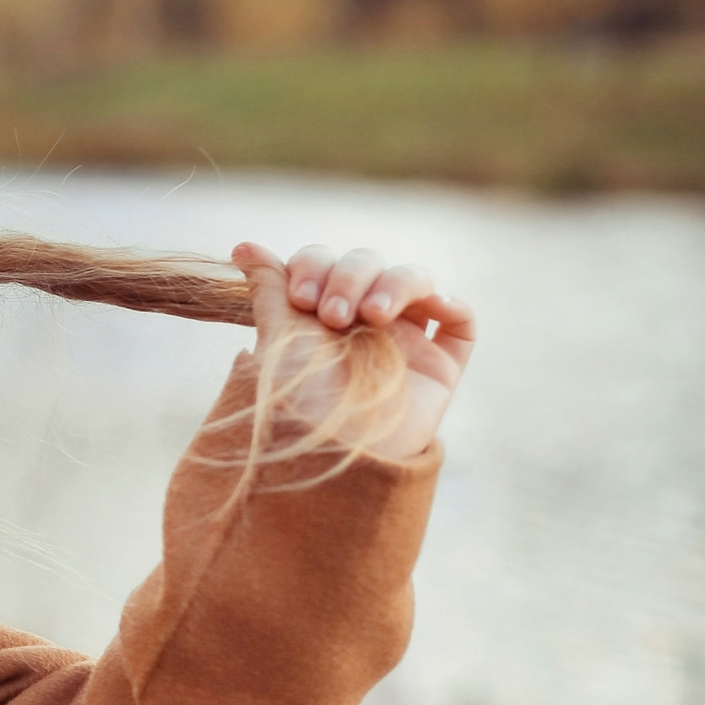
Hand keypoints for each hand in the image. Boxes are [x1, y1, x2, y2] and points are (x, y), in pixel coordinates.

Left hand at [229, 242, 476, 460]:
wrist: (330, 458)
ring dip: (396, 284)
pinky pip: (461, 324)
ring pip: (415, 281)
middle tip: (334, 317)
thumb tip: (243, 245)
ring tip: (374, 315)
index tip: (301, 296)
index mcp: (317, 313)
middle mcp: (360, 322)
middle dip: (350, 277)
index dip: (316, 265)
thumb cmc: (295, 401)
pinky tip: (435, 307)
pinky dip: (453, 305)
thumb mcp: (277, 338)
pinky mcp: (438, 367)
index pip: (325, 262)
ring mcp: (402, 342)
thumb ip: (269, 288)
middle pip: (369, 263)